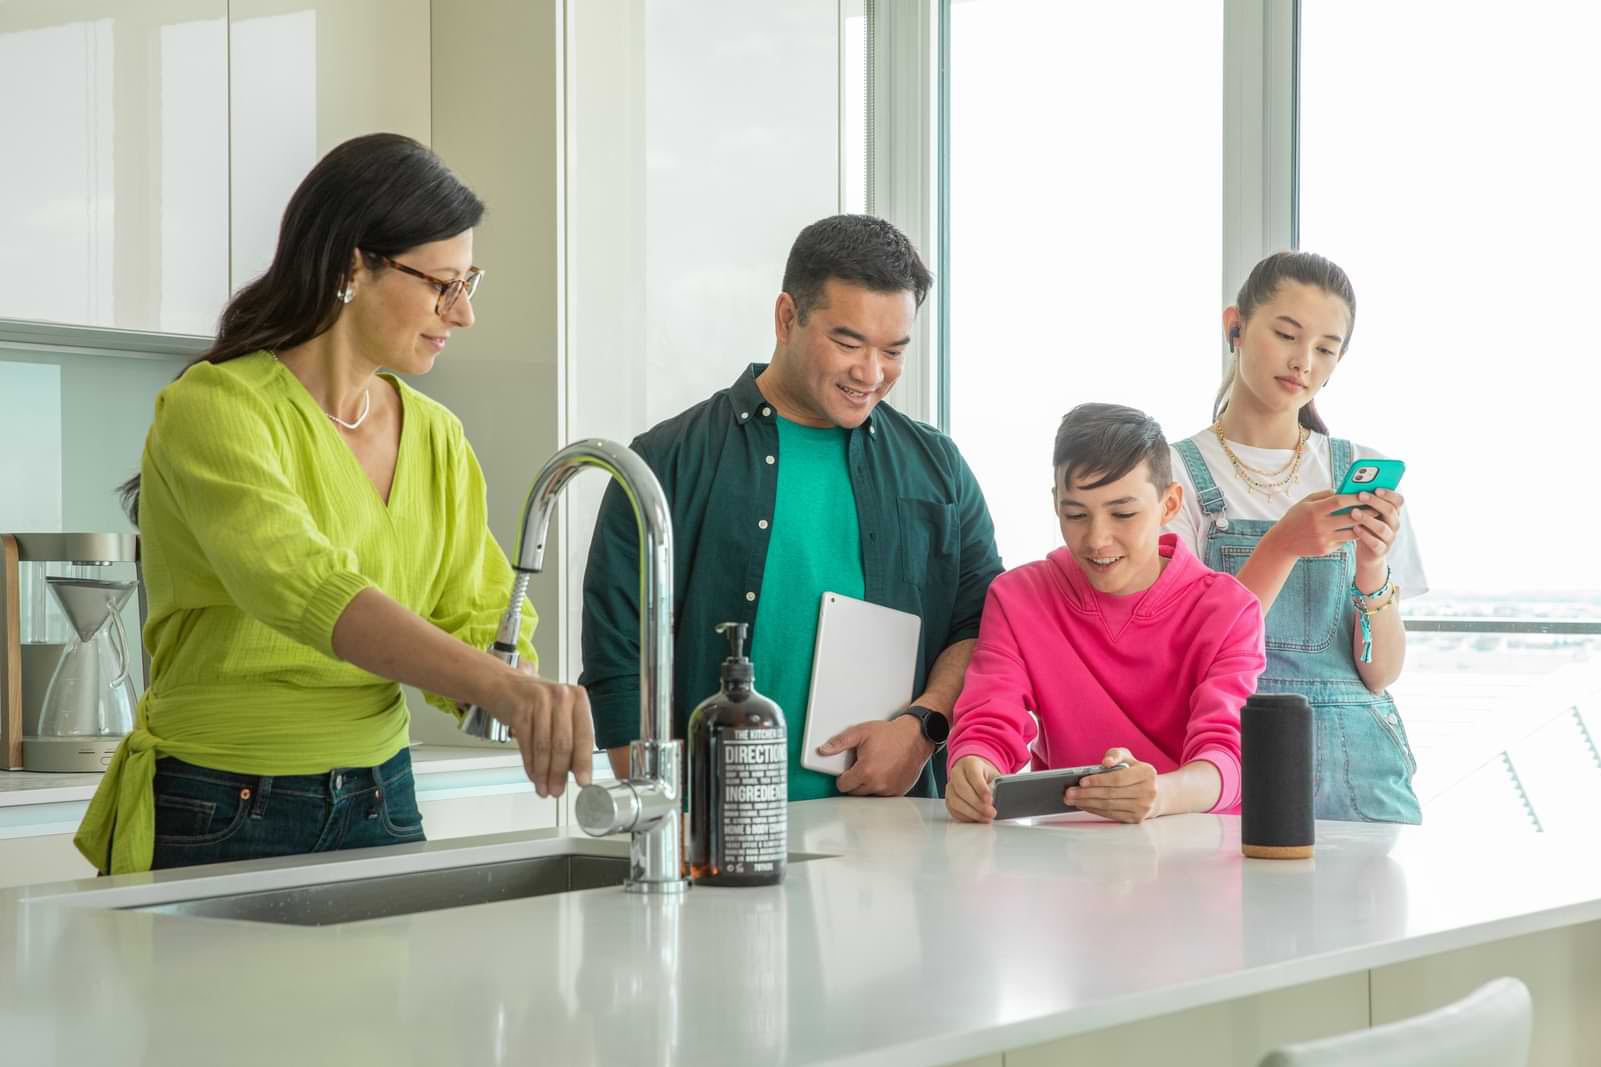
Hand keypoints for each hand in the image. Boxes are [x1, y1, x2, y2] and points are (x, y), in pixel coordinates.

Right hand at [486, 668, 594, 798]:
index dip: (583, 762)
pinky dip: (530, 765)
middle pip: (563, 744)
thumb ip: (571, 738)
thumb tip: (576, 771)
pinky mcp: (520, 710)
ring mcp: (540, 702)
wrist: (505, 684)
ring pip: (544, 747)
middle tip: (557, 790)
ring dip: (544, 773)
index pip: (584, 735)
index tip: (584, 781)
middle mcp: (561, 697)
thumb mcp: (560, 713)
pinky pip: (526, 744)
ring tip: (544, 788)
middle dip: (560, 773)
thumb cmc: (537, 701)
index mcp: (578, 698)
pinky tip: (533, 775)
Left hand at [818, 715, 933, 795]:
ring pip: (869, 794)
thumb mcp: (861, 732)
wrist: (916, 737)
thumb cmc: (890, 734)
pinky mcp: (899, 791)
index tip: (849, 770)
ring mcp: (889, 790)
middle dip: (855, 781)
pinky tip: (885, 773)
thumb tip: (824, 750)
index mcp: (865, 771)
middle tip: (862, 766)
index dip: (843, 776)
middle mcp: (877, 784)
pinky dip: (881, 787)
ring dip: (868, 785)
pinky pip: (883, 795)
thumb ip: (840, 742)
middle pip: (855, 792)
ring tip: (874, 768)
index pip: (843, 785)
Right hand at [946, 755, 1000, 822]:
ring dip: (972, 813)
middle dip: (977, 804)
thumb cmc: (986, 776)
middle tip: (991, 812)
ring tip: (986, 818)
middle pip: (961, 789)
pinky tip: (977, 818)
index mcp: (970, 763)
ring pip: (955, 801)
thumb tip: (1002, 797)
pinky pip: (953, 810)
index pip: (973, 774)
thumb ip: (998, 785)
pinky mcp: (948, 799)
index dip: (981, 788)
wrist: (976, 776)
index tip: (990, 800)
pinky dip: (966, 817)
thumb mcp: (994, 775)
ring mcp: (950, 787)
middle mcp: (957, 773)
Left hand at [1065, 748, 1160, 822]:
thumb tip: (1105, 762)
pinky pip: (1111, 815)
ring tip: (1071, 799)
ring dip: (1087, 803)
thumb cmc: (1133, 771)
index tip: (1081, 781)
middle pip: (1111, 794)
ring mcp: (1143, 808)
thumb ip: (1116, 754)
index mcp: (1147, 774)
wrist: (1152, 792)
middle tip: (1068, 792)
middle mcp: (1148, 792)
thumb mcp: (1127, 757)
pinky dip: (1094, 810)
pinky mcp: (1136, 819)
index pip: (1118, 779)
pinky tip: (1083, 805)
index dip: (1098, 781)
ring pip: (1109, 806)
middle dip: (1086, 794)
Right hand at [1265, 489, 1363, 559]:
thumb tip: (1343, 491)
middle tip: (1378, 507)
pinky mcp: (1326, 549)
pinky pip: (1344, 541)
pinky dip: (1352, 535)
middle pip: (1350, 517)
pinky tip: (1358, 530)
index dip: (1354, 497)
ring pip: (1352, 532)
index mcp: (1314, 510)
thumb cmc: (1295, 518)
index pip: (1339, 501)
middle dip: (1366, 512)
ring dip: (1364, 525)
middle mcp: (1320, 525)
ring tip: (1372, 519)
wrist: (1283, 542)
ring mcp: (1323, 538)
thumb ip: (1323, 495)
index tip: (1365, 493)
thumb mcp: (1304, 503)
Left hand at [1348, 488, 1404, 583]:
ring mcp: (1389, 538)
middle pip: (1390, 511)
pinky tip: (1355, 529)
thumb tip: (1353, 486)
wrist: (1368, 555)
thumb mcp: (1368, 515)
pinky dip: (1365, 535)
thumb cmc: (1366, 529)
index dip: (1389, 494)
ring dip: (1367, 518)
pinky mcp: (1381, 550)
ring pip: (1382, 527)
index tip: (1376, 488)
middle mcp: (1394, 524)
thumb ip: (1366, 504)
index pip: (1398, 501)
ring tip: (1353, 512)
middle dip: (1375, 502)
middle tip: (1360, 495)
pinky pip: (1375, 543)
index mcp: (1392, 513)